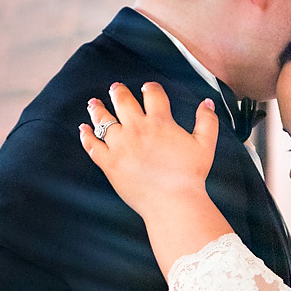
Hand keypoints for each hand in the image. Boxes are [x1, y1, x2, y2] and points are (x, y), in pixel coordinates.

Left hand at [79, 81, 217, 219]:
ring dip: (98, 108)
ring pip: (104, 120)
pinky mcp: (109, 163)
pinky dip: (86, 136)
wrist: (173, 202)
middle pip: (123, 101)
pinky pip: (93, 145)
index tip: (147, 88)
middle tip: (115, 88)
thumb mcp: (205, 145)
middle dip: (118, 92)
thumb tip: (207, 103)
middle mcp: (137, 129)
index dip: (150, 88)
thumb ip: (207, 121)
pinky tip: (83, 129)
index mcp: (160, 122)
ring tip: (94, 103)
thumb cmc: (190, 176)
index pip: (152, 94)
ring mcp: (120, 146)